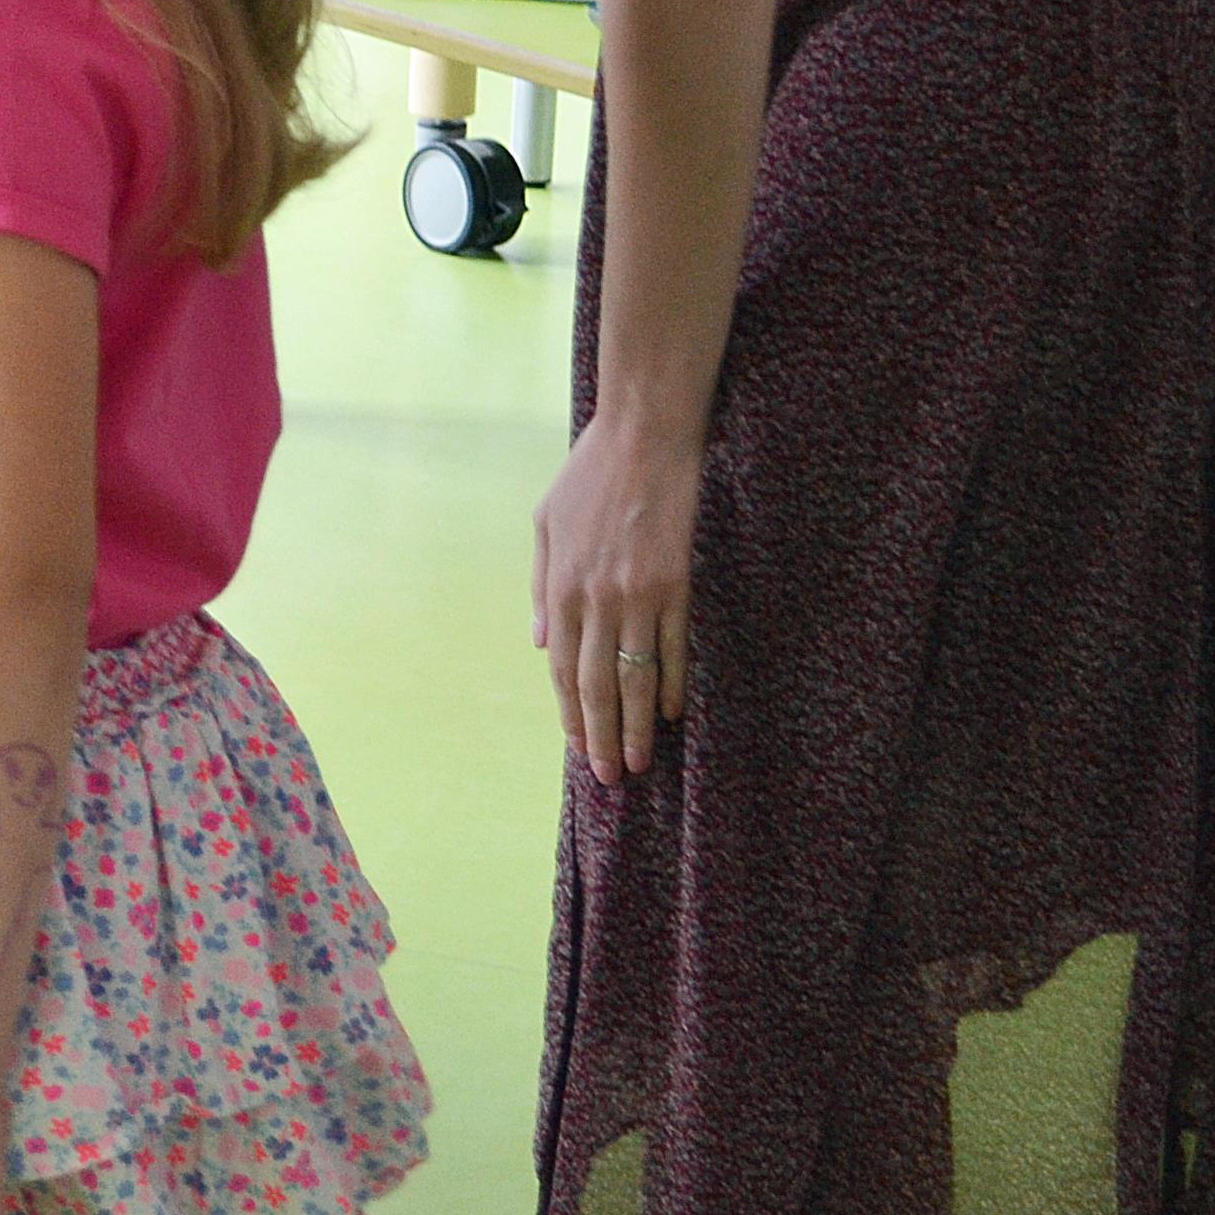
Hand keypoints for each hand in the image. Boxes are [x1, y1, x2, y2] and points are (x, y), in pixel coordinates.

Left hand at [532, 407, 698, 780]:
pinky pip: (675, 647)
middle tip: (610, 777)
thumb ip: (542, 588)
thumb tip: (538, 643)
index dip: (569, 713)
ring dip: (634, 726)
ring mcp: (639, 595)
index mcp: (561, 586)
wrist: (644, 437)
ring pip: (634, 676)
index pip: (561, 668)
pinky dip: (672, 684)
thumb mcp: (545, 525)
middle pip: (595, 684)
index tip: (578, 748)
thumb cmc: (590, 476)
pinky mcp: (677, 585)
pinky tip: (670, 714)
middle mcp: (596, 599)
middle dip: (600, 735)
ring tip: (639, 763)